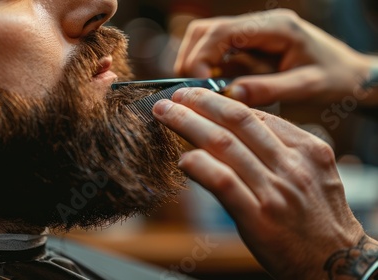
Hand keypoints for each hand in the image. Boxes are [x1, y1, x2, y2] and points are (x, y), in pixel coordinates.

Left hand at [153, 87, 374, 278]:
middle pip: (237, 121)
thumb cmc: (319, 217)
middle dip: (200, 102)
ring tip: (166, 113)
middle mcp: (291, 165)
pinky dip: (199, 165)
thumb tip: (240, 127)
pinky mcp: (258, 218)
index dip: (221, 102)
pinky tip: (183, 159)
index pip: (257, 115)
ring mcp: (274, 190)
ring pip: (224, 144)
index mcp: (306, 149)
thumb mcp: (313, 173)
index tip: (198, 97)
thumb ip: (282, 149)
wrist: (336, 261)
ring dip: (188, 124)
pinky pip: (222, 182)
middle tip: (175, 95)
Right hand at [174, 9, 376, 106]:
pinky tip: (211, 88)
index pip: (222, 33)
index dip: (201, 58)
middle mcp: (259, 24)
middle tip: (194, 91)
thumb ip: (269, 90)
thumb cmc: (334, 79)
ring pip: (205, 38)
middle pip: (206, 31)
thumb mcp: (306, 88)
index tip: (199, 87)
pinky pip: (215, 52)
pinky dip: (205, 69)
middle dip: (192, 60)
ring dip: (195, 63)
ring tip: (200, 91)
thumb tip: (231, 96)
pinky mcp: (247, 46)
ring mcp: (252, 33)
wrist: (349, 75)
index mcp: (275, 28)